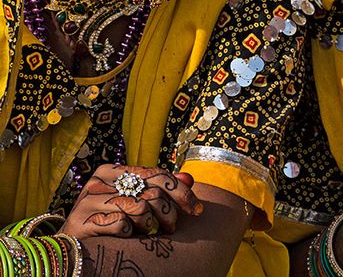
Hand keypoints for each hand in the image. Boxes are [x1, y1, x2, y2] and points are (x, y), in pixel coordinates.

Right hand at [62, 164, 202, 237]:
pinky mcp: (82, 222)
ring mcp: (88, 201)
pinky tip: (127, 238)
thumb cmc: (106, 223)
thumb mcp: (132, 202)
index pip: (158, 175)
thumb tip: (189, 178)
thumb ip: (158, 189)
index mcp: (112, 171)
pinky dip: (130, 234)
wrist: (69, 249)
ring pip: (140, 208)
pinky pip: (122, 225)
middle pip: (152, 191)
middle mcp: (98, 182)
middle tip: (173, 228)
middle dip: (170, 213)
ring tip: (149, 234)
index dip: (182, 192)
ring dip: (151, 226)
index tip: (197, 210)